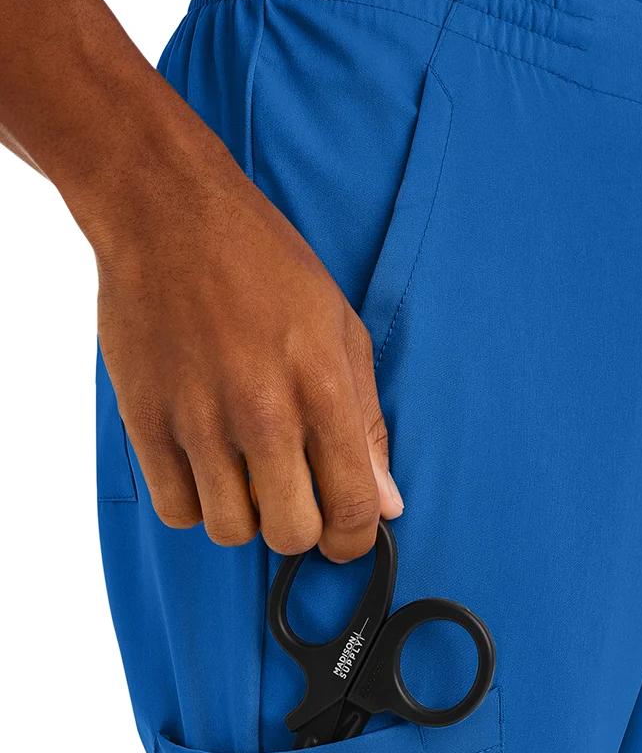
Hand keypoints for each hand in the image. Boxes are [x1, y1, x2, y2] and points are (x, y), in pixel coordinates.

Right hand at [94, 134, 402, 561]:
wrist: (167, 211)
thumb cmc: (263, 265)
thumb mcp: (341, 330)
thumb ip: (366, 424)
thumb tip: (386, 505)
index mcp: (321, 389)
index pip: (352, 507)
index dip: (354, 540)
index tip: (346, 538)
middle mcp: (261, 412)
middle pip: (290, 534)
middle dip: (300, 531)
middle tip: (295, 504)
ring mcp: (197, 420)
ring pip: (229, 531)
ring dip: (244, 518)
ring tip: (245, 479)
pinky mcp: (145, 420)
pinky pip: (175, 510)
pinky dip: (194, 504)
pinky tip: (205, 469)